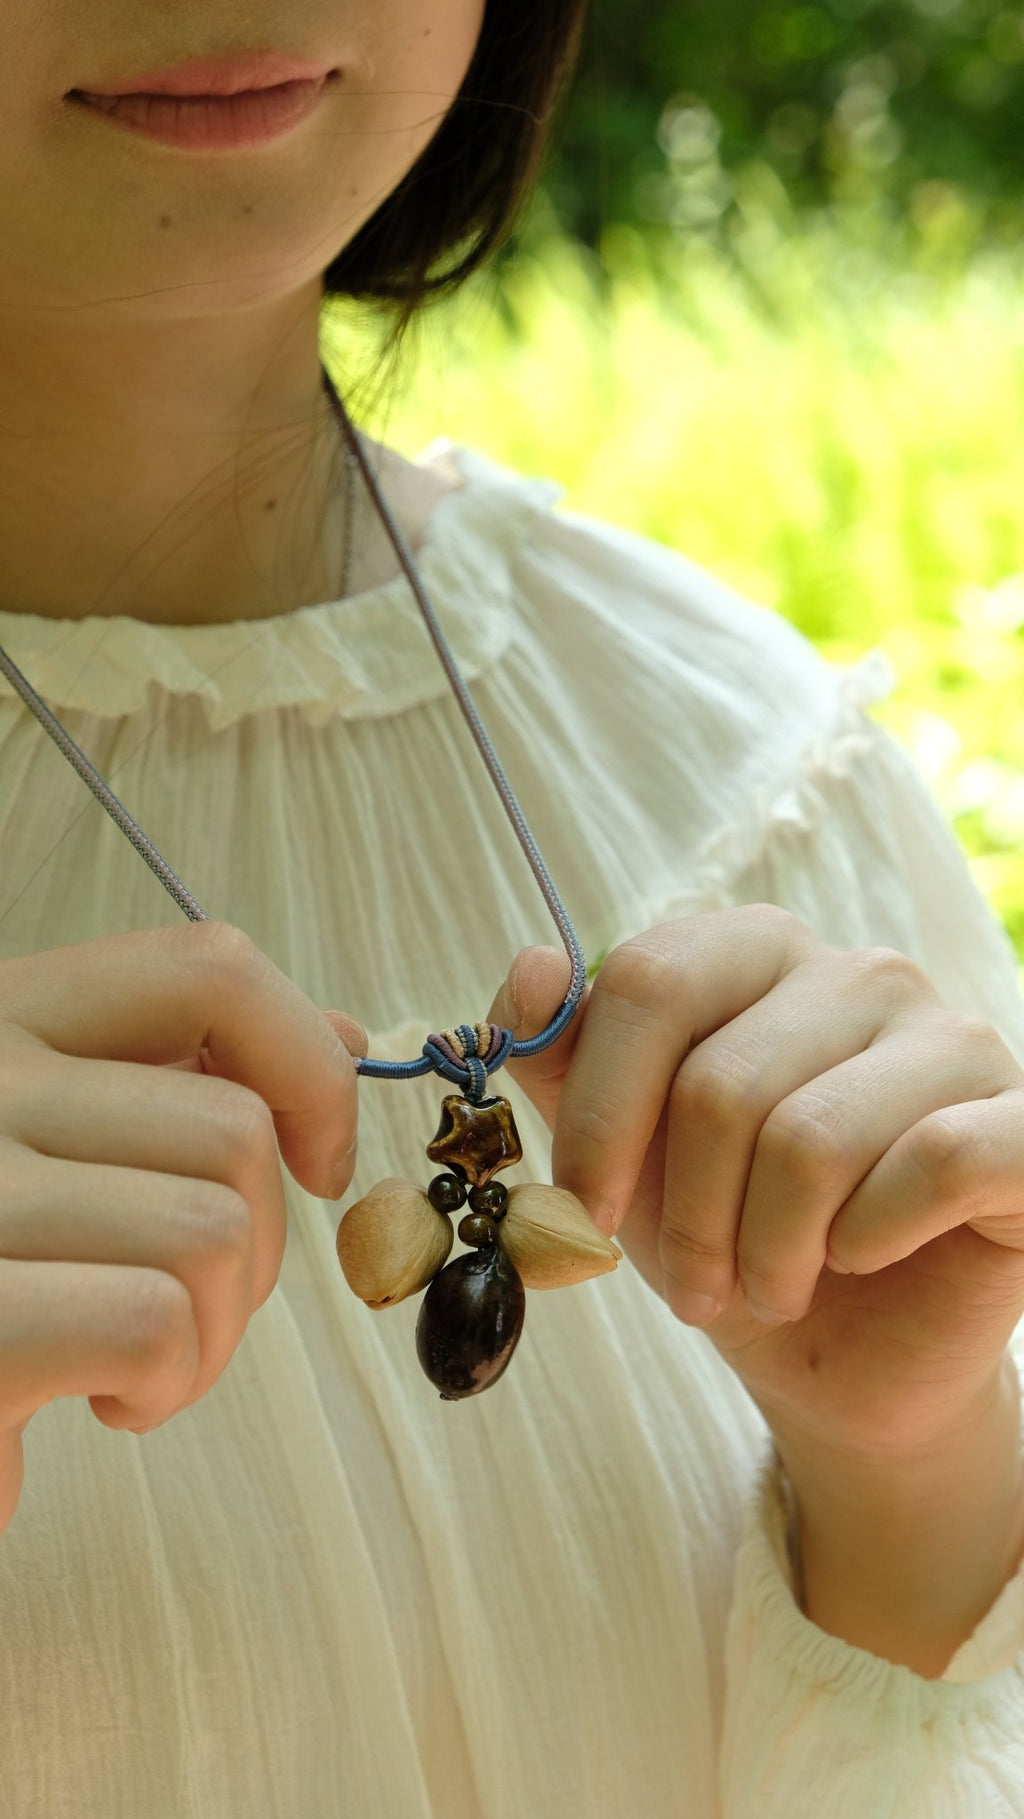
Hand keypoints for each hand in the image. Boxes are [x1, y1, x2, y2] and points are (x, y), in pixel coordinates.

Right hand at [0, 920, 365, 1535]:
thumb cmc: (9, 1283)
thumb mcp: (74, 1151)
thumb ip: (188, 1082)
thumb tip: (344, 1036)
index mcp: (6, 1014)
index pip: (209, 971)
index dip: (307, 1066)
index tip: (317, 1161)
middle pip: (234, 1128)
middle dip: (257, 1248)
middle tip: (185, 1309)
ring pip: (213, 1230)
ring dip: (214, 1331)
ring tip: (141, 1363)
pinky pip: (153, 1322)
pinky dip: (167, 1383)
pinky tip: (109, 1399)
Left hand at [488, 907, 1023, 1461]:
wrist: (846, 1357)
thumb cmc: (729, 1236)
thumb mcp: (619, 1156)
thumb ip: (562, 1058)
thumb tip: (532, 968)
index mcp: (758, 954)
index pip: (652, 980)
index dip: (601, 1113)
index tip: (584, 1210)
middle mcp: (863, 973)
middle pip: (724, 1084)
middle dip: (690, 1219)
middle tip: (697, 1288)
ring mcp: (955, 1039)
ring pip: (814, 1139)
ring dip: (769, 1251)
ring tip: (772, 1286)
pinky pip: (935, 1163)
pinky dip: (870, 1237)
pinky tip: (863, 1256)